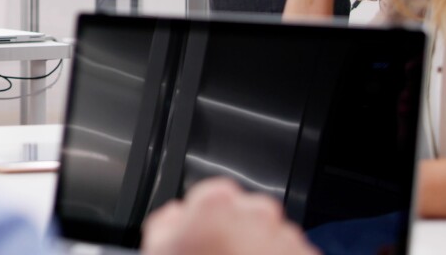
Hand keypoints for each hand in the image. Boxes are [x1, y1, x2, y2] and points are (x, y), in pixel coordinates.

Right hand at [143, 179, 317, 254]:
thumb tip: (175, 216)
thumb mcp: (159, 253)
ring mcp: (287, 237)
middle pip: (242, 214)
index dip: (200, 220)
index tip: (198, 239)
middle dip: (232, 235)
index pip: (208, 196)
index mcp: (217, 205)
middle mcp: (257, 213)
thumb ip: (165, 223)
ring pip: (268, 236)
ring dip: (256, 253)